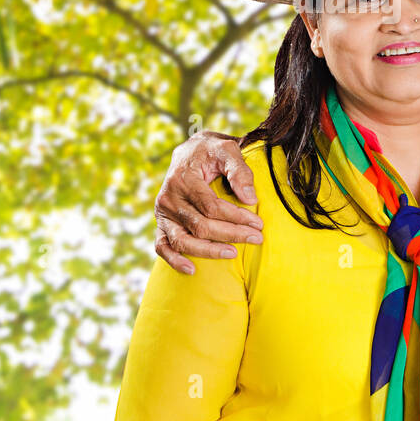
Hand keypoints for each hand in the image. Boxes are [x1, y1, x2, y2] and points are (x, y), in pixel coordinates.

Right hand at [154, 130, 262, 274]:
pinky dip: (174, 260)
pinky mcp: (161, 223)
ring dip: (208, 251)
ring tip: (232, 253)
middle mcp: (169, 198)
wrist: (190, 151)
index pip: (211, 206)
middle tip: (256, 238)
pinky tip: (192, 269)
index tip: (258, 223)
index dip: (236, 217)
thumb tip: (250, 198)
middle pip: (200, 225)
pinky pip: (162, 246)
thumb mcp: (226, 150)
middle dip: (231, 234)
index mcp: (183, 179)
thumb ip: (239, 170)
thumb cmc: (211, 151)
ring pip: (183, 240)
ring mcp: (163, 213)